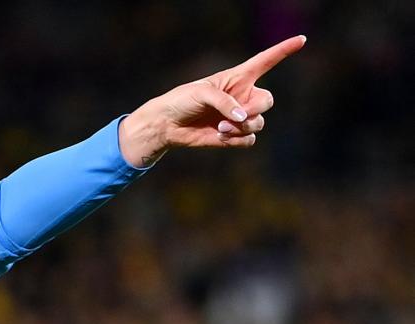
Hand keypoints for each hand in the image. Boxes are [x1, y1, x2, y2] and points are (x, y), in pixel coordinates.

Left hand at [120, 35, 305, 166]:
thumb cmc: (182, 101)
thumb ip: (224, 102)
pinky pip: (249, 139)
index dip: (284, 50)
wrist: (167, 125)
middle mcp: (243, 97)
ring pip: (259, 123)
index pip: (265, 61)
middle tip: (239, 115)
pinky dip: (238, 139)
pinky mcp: (233, 136)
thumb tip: (243, 118)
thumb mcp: (202, 93)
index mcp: (238, 78)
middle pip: (268, 102)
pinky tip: (221, 135)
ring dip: (243, 126)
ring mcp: (239, 117)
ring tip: (222, 127)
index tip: (302, 39)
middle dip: (256, 110)